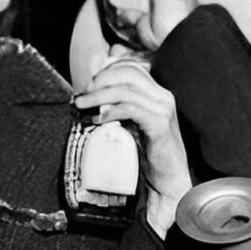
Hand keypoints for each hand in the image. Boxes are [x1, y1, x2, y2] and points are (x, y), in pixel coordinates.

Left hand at [74, 58, 190, 237]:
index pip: (130, 68)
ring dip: (98, 96)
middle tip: (81, 96)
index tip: (85, 85)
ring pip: (126, 90)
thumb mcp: (132, 125)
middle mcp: (163, 97)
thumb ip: (119, 108)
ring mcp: (163, 110)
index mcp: (157, 93)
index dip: (105, 72)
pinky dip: (112, 111)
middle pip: (127, 74)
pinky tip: (98, 119)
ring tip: (82, 106)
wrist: (169, 181)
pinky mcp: (160, 125)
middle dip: (99, 82)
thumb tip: (93, 98)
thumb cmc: (149, 154)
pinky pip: (131, 109)